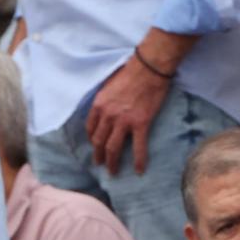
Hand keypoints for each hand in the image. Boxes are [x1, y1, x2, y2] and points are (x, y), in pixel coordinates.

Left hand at [86, 53, 171, 174]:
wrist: (149, 67)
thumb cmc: (130, 70)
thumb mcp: (108, 84)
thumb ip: (105, 99)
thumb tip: (105, 108)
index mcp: (99, 105)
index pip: (90, 128)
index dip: (91, 139)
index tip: (94, 146)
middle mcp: (108, 115)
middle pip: (99, 142)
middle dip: (98, 156)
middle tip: (100, 164)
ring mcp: (124, 121)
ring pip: (113, 148)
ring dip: (112, 163)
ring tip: (113, 172)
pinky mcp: (141, 123)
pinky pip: (138, 147)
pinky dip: (138, 160)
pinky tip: (139, 171)